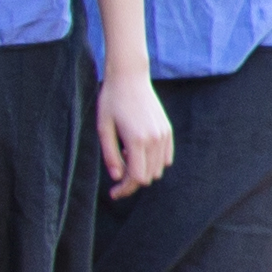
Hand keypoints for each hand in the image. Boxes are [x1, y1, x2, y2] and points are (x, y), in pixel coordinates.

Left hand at [96, 65, 174, 194]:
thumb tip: (117, 177)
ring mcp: (164, 135)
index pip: (137, 178)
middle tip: (116, 177)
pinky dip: (153, 162)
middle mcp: (155, 139)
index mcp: (137, 140)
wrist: (130, 78)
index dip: (125, 189)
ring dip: (143, 170)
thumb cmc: (111, 102)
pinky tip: (136, 152)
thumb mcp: (103, 128)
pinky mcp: (168, 130)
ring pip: (159, 169)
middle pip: (149, 176)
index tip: (113, 193)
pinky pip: (165, 157)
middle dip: (132, 182)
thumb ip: (110, 155)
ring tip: (124, 155)